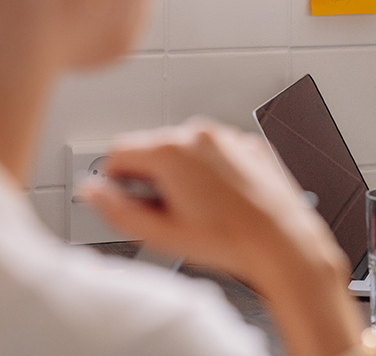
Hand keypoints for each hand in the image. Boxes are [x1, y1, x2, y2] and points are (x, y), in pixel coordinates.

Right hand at [85, 120, 362, 355]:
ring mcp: (228, 137)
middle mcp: (199, 135)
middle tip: (164, 210)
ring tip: (196, 207)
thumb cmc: (229, 240)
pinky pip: (216, 151)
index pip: (118, 151)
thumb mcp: (159, 234)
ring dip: (181, 171)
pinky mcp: (250, 144)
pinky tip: (221, 198)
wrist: (282, 240)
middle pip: (152, 147)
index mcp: (171, 150)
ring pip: (185, 147)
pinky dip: (211, 169)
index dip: (116, 179)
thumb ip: (115, 210)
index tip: (125, 197)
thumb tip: (93, 192)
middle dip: (149, 175)